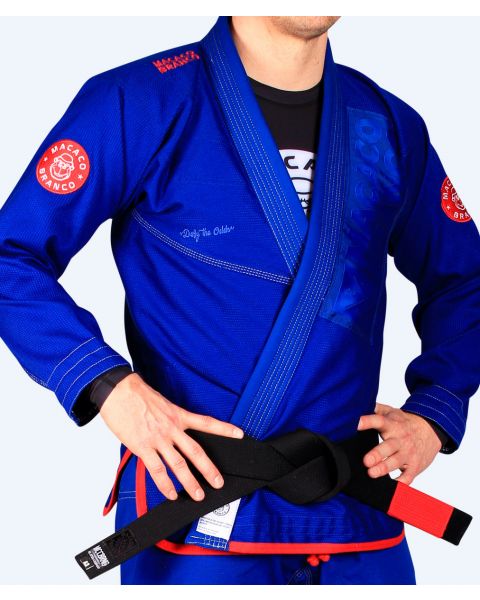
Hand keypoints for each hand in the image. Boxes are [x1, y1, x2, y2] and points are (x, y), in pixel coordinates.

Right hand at [99, 372, 243, 500]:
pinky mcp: (142, 447)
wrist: (118, 390)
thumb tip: (174, 431)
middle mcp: (172, 428)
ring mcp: (158, 439)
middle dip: (209, 469)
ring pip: (179, 464)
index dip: (224, 429)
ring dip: (189, 482)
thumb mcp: (161, 403)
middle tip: (218, 482)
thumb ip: (170, 418)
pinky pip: (157, 470)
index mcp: (178, 415)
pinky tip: (171, 493)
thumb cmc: (137, 394)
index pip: (206, 422)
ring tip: (198, 495)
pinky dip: (165, 484)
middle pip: (196, 451)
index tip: (239, 434)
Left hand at [357, 402, 441, 484]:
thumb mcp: (391, 411)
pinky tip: (390, 487)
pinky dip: (400, 484)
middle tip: (366, 460)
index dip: (367, 422)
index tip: (355, 424)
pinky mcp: (415, 466)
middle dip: (377, 454)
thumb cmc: (404, 422)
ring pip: (396, 462)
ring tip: (371, 473)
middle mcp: (400, 439)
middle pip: (388, 446)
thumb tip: (357, 404)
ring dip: (384, 468)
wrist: (430, 430)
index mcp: (392, 424)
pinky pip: (408, 477)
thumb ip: (375, 409)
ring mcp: (408, 453)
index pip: (378, 421)